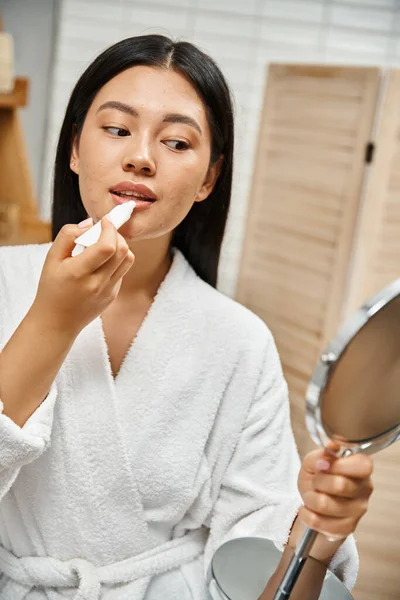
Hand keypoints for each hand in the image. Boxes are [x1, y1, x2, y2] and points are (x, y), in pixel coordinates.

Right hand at [32, 216, 134, 335]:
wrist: (56, 322)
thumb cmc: (51, 288)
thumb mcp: (51, 259)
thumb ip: (68, 236)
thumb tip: (89, 224)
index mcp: (78, 272)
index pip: (107, 247)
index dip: (110, 229)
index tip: (104, 220)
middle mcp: (97, 283)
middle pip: (122, 250)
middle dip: (116, 234)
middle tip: (104, 231)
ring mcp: (108, 291)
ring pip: (128, 260)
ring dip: (120, 246)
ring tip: (104, 244)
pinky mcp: (113, 295)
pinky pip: (122, 271)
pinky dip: (116, 261)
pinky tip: (100, 263)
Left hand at [297, 441, 373, 541]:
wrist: (312, 501)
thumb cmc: (317, 477)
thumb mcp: (314, 460)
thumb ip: (323, 453)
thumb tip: (332, 446)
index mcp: (361, 469)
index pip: (363, 466)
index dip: (339, 465)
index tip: (321, 465)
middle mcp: (364, 490)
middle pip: (340, 485)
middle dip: (318, 481)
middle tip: (315, 481)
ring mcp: (358, 511)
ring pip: (325, 504)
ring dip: (310, 498)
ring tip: (312, 495)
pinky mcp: (347, 528)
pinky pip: (318, 522)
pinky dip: (306, 514)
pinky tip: (309, 509)